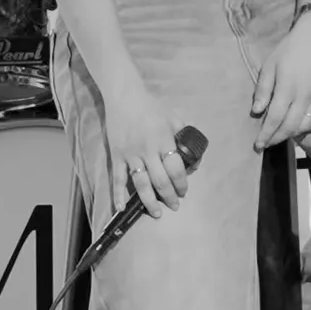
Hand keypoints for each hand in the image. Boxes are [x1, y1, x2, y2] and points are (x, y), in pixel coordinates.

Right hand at [100, 77, 196, 219]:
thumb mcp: (173, 116)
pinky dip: (118, 195)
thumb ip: (184, 134)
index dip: (182, 184)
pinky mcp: (117, 156)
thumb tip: (193, 154)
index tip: (184, 191)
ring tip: (157, 213)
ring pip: (141, 184)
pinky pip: (117, 178)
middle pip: (161, 181)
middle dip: (170, 196)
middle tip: (175, 205)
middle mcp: (148, 150)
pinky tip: (121, 208)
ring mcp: (131, 154)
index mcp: (164, 140)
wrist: (124, 96)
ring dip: (150, 201)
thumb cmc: (151, 106)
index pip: (176, 169)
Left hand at [249, 12, 310, 146]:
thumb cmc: (288, 50)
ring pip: (304, 126)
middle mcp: (304, 96)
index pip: (274, 118)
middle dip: (276, 138)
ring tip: (279, 136)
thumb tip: (256, 112)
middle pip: (289, 126)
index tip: (257, 145)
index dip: (265, 134)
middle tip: (265, 144)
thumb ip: (263, 89)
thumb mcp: (269, 65)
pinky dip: (307, 129)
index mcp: (287, 87)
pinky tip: (297, 129)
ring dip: (290, 135)